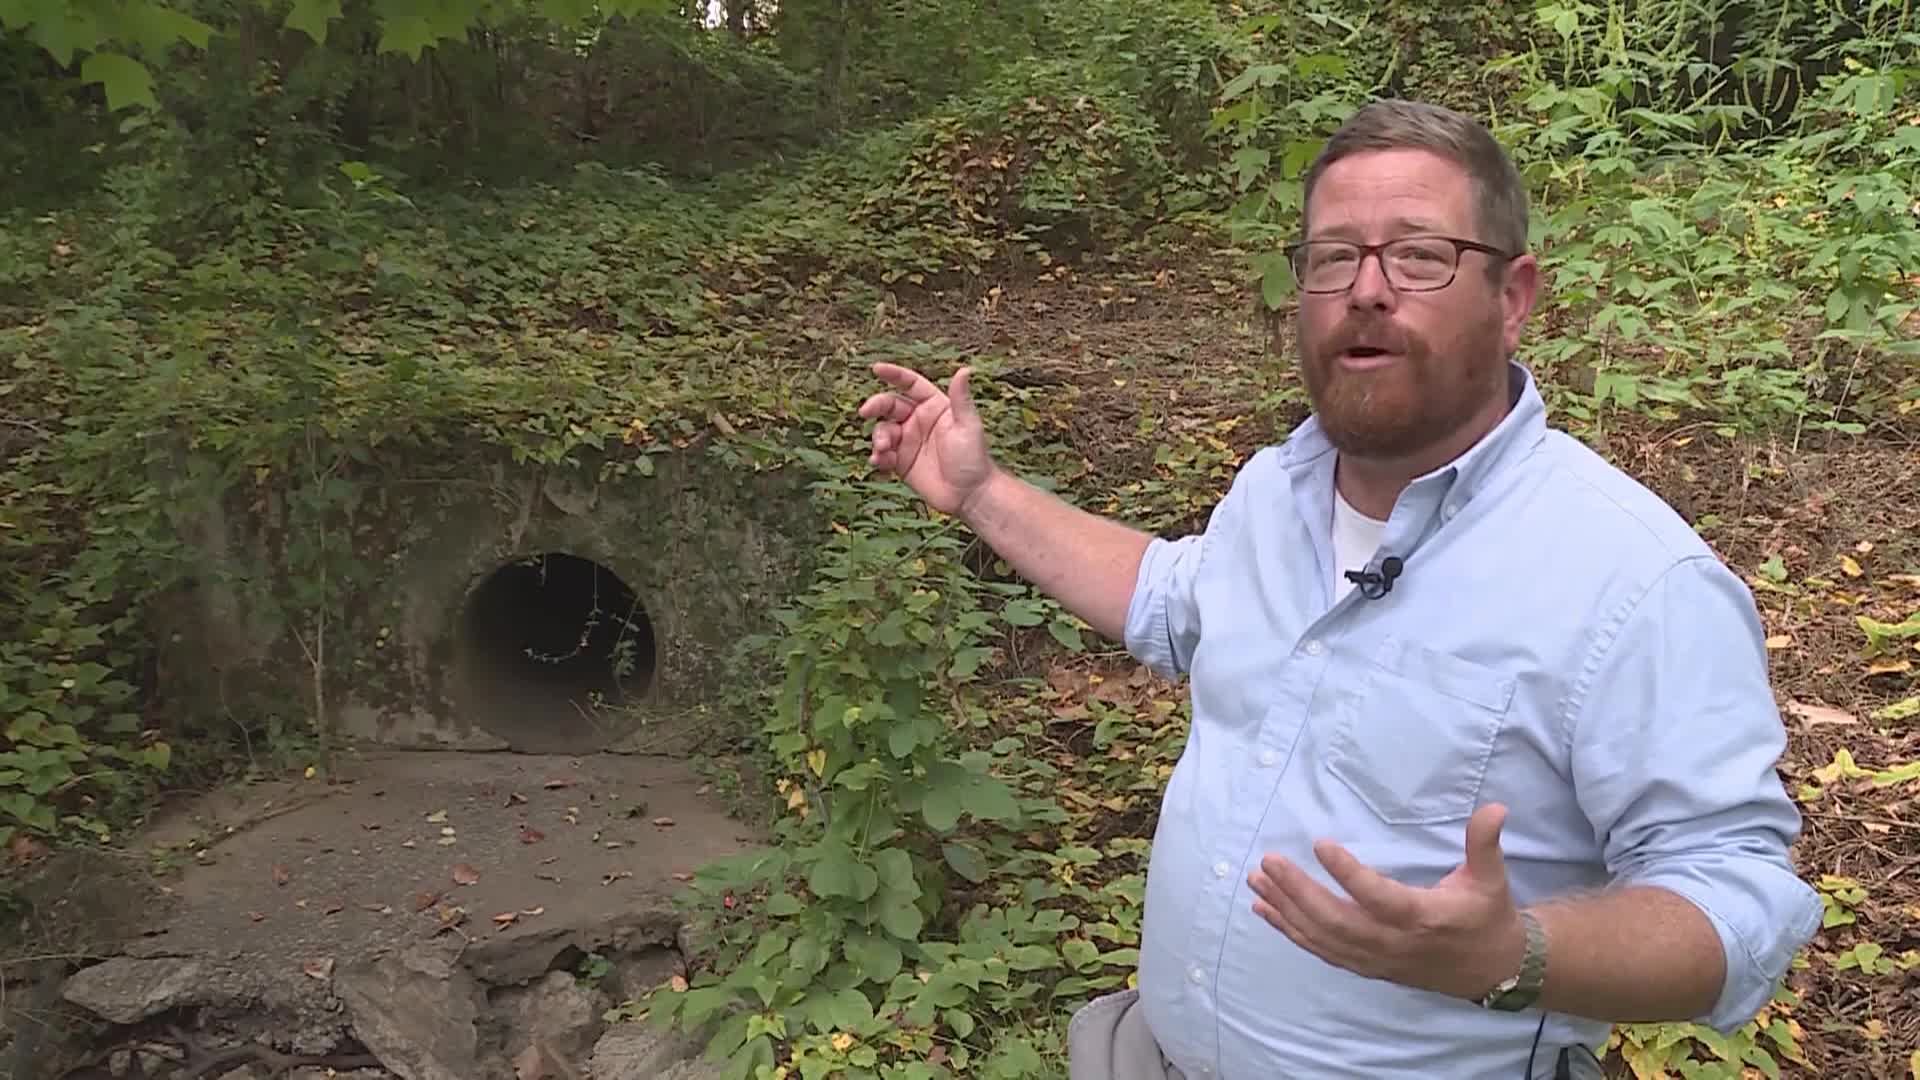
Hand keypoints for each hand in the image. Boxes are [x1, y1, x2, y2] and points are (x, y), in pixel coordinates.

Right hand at [857, 362, 995, 516]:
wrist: (969, 495)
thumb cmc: (973, 458)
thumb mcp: (968, 425)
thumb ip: (961, 398)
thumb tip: (965, 370)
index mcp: (934, 406)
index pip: (911, 384)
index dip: (894, 375)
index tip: (876, 369)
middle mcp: (918, 420)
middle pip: (889, 405)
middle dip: (875, 406)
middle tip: (865, 412)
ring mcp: (908, 441)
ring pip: (882, 430)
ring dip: (878, 436)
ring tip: (882, 448)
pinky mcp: (901, 462)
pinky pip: (882, 455)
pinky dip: (877, 457)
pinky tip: (878, 461)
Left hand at [1246, 803, 1527, 1000]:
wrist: (1491, 970)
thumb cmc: (1486, 916)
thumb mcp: (1490, 878)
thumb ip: (1484, 843)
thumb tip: (1495, 808)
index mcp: (1422, 917)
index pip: (1378, 897)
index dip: (1348, 874)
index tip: (1320, 844)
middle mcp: (1392, 942)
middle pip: (1337, 921)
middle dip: (1298, 892)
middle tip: (1269, 862)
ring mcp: (1375, 959)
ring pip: (1323, 937)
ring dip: (1286, 909)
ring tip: (1256, 880)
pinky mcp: (1365, 966)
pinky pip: (1322, 950)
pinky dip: (1290, 931)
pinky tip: (1264, 909)